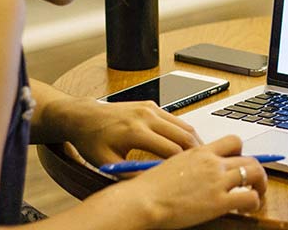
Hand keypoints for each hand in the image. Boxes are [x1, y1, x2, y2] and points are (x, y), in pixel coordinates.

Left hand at [61, 99, 203, 165]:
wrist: (84, 116)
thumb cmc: (92, 140)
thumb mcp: (108, 163)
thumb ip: (131, 174)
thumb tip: (154, 182)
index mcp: (134, 131)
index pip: (171, 150)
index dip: (182, 165)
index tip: (188, 175)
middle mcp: (145, 116)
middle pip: (183, 135)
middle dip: (196, 152)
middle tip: (203, 165)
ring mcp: (150, 108)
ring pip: (184, 125)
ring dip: (193, 141)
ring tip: (198, 156)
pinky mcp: (151, 105)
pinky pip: (175, 119)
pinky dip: (184, 132)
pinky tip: (184, 143)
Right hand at [121, 135, 267, 227]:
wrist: (142, 200)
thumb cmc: (148, 187)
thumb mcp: (171, 165)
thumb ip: (189, 164)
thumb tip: (194, 172)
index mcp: (200, 152)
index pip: (233, 141)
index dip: (242, 152)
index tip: (240, 162)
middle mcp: (212, 163)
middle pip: (249, 158)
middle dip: (256, 170)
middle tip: (254, 182)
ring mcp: (217, 181)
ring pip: (255, 173)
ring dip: (261, 184)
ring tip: (257, 194)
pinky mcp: (219, 201)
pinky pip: (250, 197)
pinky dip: (254, 202)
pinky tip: (247, 209)